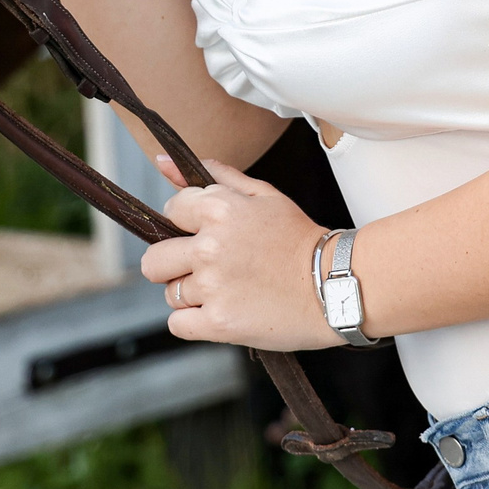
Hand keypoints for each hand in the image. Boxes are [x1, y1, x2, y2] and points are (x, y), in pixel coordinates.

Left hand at [139, 155, 342, 349]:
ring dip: (190, 295)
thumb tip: (163, 163)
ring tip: (227, 290)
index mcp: (218, 210)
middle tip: (207, 268)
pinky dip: (195, 322)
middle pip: (154, 260)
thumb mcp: (263, 195)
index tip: (211, 234)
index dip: (188, 224)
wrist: (335, 285)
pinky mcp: (218, 322)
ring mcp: (212, 287)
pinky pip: (178, 324)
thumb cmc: (299, 239)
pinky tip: (222, 311)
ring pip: (169, 294)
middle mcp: (209, 247)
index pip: (170, 212)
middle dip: (175, 263)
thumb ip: (213, 176)